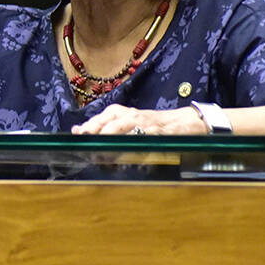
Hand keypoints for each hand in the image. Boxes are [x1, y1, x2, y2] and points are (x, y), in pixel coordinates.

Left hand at [71, 105, 205, 134]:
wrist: (188, 122)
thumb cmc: (154, 125)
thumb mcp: (129, 123)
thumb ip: (105, 126)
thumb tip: (77, 130)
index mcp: (123, 113)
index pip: (102, 117)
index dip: (89, 126)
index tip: (76, 135)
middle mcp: (134, 115)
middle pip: (111, 119)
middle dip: (97, 129)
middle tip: (85, 139)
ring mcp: (148, 123)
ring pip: (127, 125)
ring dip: (113, 135)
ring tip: (101, 146)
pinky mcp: (162, 132)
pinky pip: (148, 136)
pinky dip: (138, 142)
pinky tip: (129, 151)